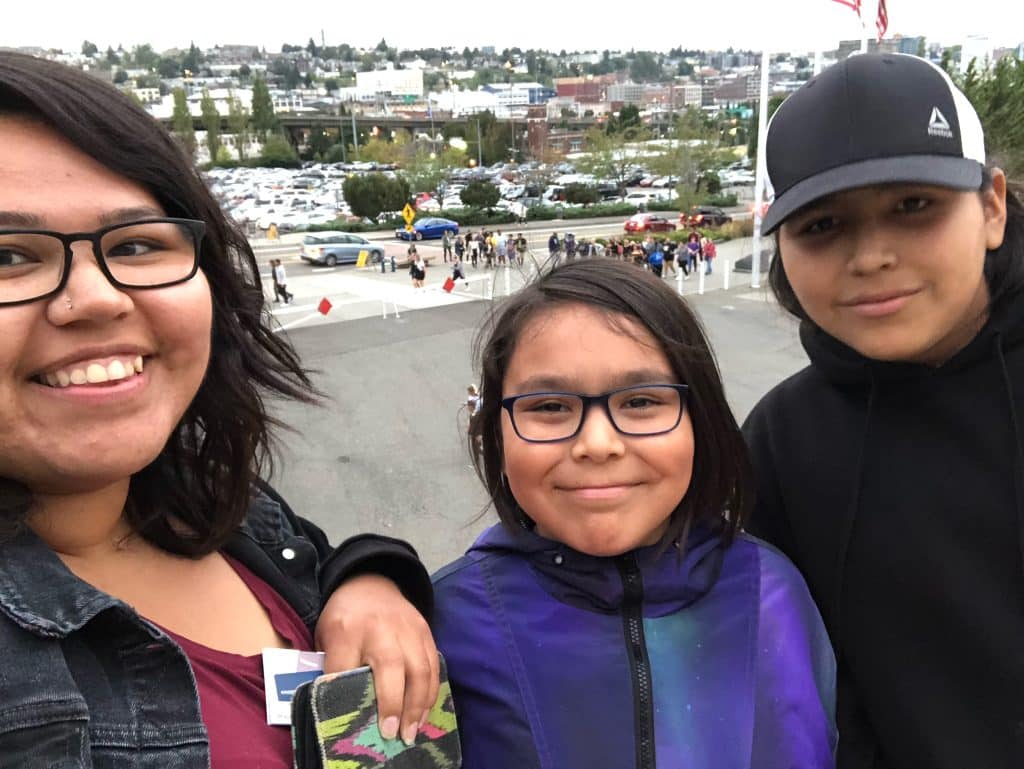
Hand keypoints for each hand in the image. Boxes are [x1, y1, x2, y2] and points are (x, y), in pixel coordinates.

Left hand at [315, 574, 439, 745]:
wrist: (370, 583)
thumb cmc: (345, 619)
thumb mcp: (327, 638)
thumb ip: (334, 666)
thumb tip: (343, 705)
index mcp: (347, 629)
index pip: (346, 666)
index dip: (351, 696)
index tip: (358, 723)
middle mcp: (380, 628)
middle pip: (392, 667)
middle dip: (394, 704)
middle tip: (394, 734)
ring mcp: (407, 628)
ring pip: (420, 668)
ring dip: (418, 704)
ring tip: (412, 729)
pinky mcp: (425, 630)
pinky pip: (433, 664)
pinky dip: (431, 690)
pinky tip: (424, 711)